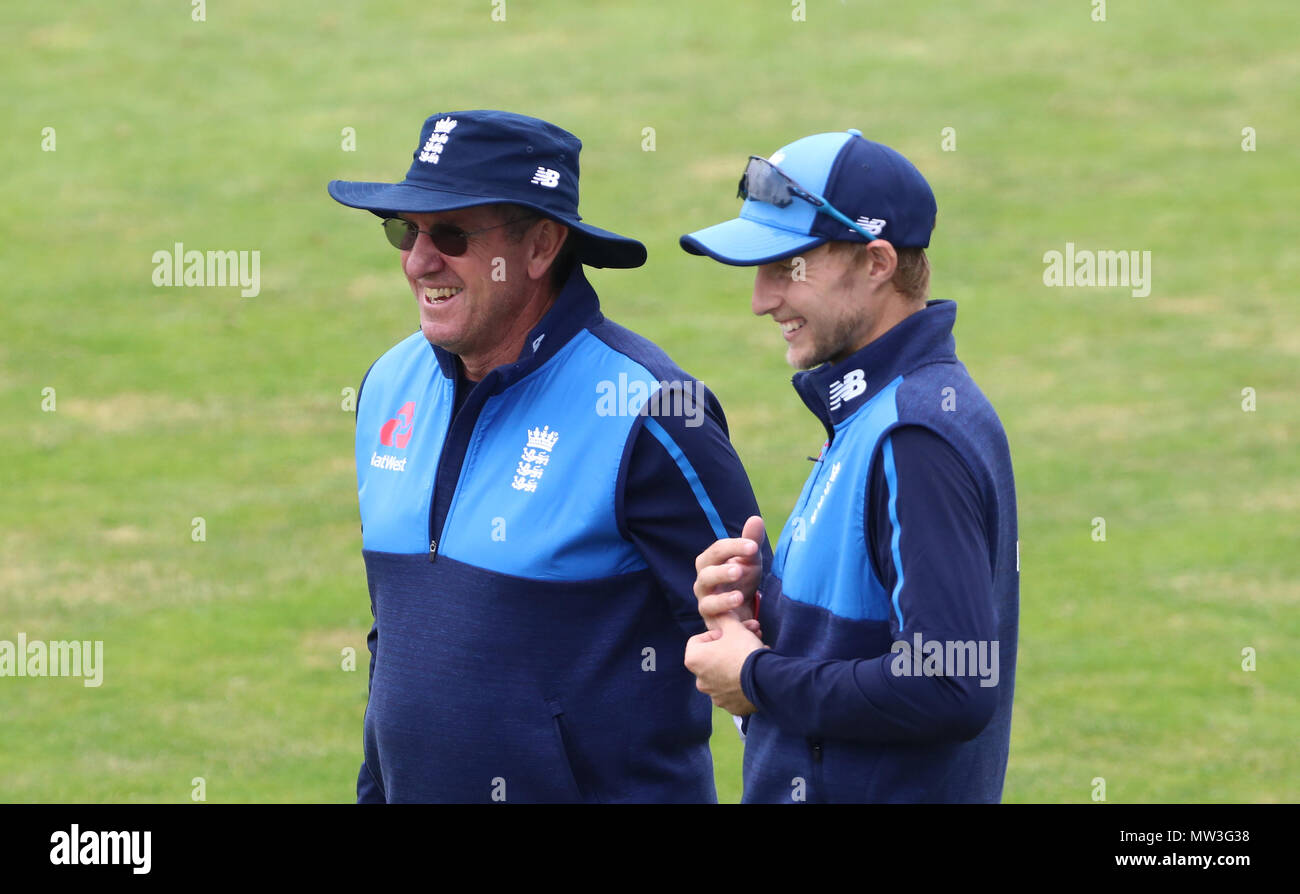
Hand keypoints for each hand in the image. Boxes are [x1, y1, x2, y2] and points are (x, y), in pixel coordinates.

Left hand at [684, 614, 766, 715]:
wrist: (766, 680)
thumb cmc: (744, 651)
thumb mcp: (734, 627)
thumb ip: (723, 617)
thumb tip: (721, 611)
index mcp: (694, 660)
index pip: (698, 640)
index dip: (715, 634)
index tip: (730, 634)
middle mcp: (700, 681)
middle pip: (713, 658)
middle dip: (728, 649)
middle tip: (746, 643)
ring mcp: (715, 696)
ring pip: (724, 675)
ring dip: (735, 666)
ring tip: (754, 659)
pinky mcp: (730, 706)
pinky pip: (734, 691)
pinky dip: (742, 683)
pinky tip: (756, 675)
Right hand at [693, 515, 765, 631]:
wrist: (741, 607)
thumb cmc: (742, 578)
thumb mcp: (749, 559)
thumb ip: (751, 541)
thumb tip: (756, 519)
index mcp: (708, 563)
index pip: (716, 551)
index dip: (733, 548)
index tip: (753, 546)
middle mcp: (703, 584)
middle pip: (706, 576)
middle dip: (721, 573)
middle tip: (739, 570)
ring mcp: (707, 606)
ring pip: (708, 604)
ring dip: (723, 600)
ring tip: (740, 597)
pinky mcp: (715, 625)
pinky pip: (722, 627)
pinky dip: (739, 626)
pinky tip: (755, 623)